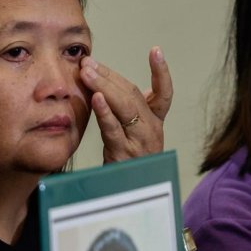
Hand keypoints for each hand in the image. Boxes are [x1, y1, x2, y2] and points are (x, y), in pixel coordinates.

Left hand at [80, 47, 169, 162]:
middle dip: (109, 75)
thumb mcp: (127, 137)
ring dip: (104, 87)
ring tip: (86, 72)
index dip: (161, 73)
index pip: (164, 94)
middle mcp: (151, 130)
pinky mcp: (125, 154)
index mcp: (154, 123)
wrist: (126, 199)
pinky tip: (95, 97)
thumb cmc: (122, 165)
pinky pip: (114, 129)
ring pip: (125, 108)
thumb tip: (97, 85)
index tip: (156, 51)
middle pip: (133, 95)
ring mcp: (140, 142)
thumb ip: (120, 114)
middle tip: (88, 62)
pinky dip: (105, 112)